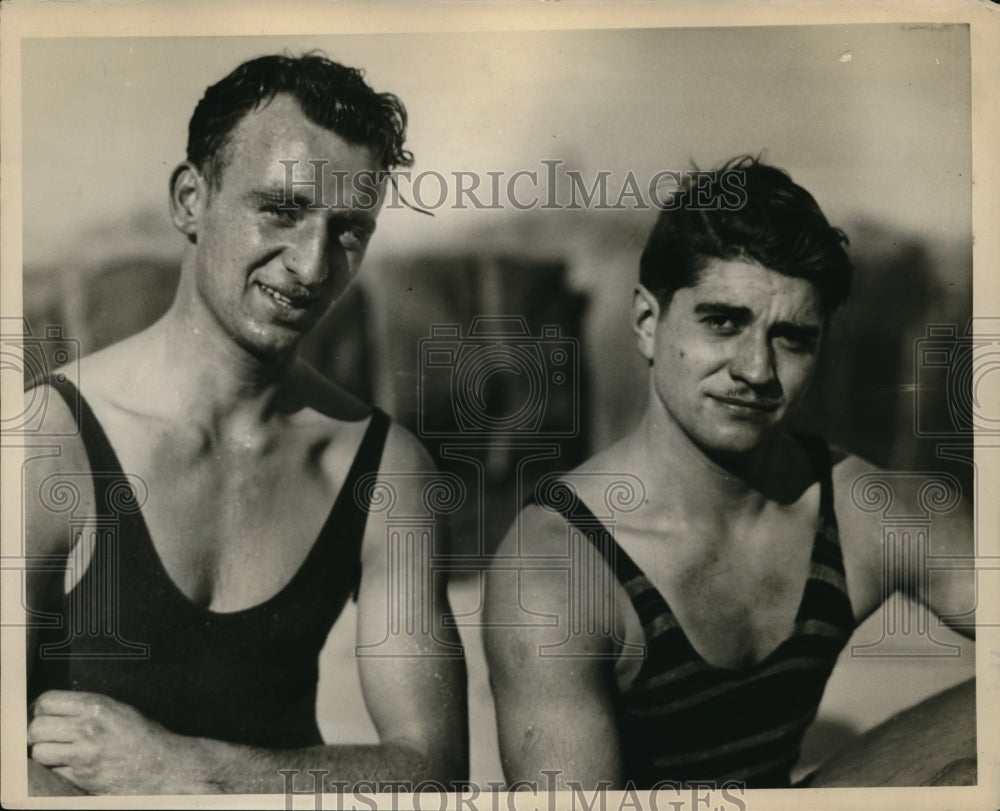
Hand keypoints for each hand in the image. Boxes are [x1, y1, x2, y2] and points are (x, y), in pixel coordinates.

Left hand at [28, 690, 211, 794]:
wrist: (161, 765)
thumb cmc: (142, 736)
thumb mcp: (119, 710)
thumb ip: (87, 707)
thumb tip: (54, 709)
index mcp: (97, 706)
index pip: (48, 701)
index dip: (40, 708)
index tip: (43, 715)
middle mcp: (88, 728)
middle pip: (37, 727)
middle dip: (36, 733)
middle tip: (45, 737)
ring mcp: (84, 754)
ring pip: (40, 751)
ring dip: (43, 753)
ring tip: (55, 753)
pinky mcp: (81, 777)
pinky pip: (52, 772)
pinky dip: (55, 770)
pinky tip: (67, 766)